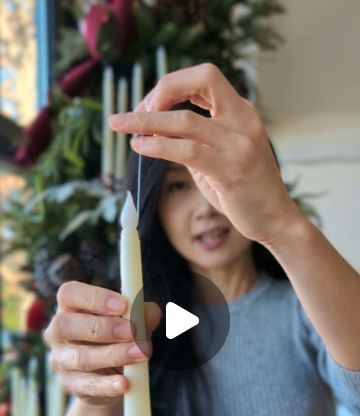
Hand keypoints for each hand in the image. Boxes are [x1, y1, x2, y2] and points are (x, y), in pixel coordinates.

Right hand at [43, 281, 161, 407]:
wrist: (110, 378)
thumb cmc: (118, 339)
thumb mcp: (131, 323)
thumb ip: (142, 315)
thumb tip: (150, 313)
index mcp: (70, 307)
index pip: (69, 294)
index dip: (94, 297)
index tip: (123, 304)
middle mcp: (58, 332)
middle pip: (67, 324)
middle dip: (104, 327)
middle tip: (133, 330)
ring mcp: (61, 360)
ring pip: (81, 357)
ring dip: (114, 355)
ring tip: (141, 353)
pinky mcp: (71, 385)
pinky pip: (88, 385)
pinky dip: (108, 385)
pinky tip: (125, 383)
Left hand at [109, 63, 297, 245]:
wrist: (276, 220)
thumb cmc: (246, 191)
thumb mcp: (221, 157)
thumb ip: (197, 141)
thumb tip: (159, 132)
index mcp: (242, 113)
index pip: (204, 78)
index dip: (172, 86)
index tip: (150, 106)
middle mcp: (243, 120)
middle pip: (201, 80)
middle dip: (161, 90)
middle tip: (134, 112)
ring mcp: (238, 144)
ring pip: (184, 120)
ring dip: (146, 121)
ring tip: (120, 125)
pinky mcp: (230, 170)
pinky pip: (186, 150)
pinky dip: (157, 146)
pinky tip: (140, 147)